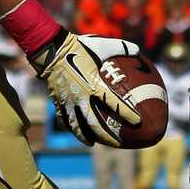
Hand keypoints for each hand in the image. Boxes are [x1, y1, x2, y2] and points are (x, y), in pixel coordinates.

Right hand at [30, 30, 141, 146]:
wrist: (51, 49)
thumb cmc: (78, 46)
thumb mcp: (100, 45)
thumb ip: (120, 47)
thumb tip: (137, 49)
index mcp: (94, 85)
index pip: (115, 104)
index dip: (127, 114)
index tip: (138, 122)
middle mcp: (82, 97)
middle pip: (95, 124)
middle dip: (108, 136)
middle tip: (118, 143)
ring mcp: (68, 101)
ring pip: (77, 125)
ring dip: (85, 136)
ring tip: (91, 144)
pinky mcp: (58, 100)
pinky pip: (65, 118)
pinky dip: (70, 126)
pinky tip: (74, 130)